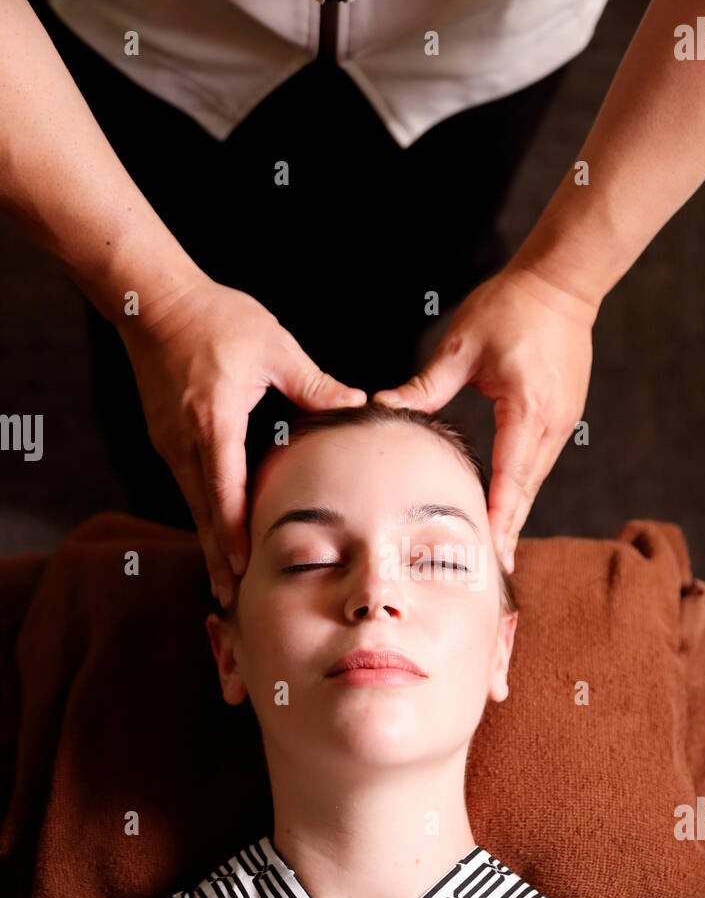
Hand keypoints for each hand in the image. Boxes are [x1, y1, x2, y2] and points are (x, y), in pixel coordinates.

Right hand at [117, 273, 366, 602]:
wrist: (154, 298)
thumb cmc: (214, 317)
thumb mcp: (274, 345)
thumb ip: (314, 383)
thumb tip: (356, 403)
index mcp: (213, 422)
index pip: (223, 490)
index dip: (234, 534)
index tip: (243, 569)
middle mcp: (184, 441)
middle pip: (203, 513)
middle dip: (218, 558)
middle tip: (231, 599)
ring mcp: (170, 442)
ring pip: (194, 504)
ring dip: (210, 542)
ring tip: (225, 580)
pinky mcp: (166, 438)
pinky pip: (190, 485)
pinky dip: (205, 515)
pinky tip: (219, 534)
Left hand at [371, 263, 597, 571]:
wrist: (563, 281)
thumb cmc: (512, 305)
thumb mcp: (463, 342)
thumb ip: (426, 384)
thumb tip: (384, 406)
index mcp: (527, 409)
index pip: (510, 477)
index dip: (499, 518)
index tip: (490, 553)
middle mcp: (550, 423)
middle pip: (526, 491)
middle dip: (509, 532)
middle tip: (494, 574)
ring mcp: (561, 421)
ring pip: (533, 480)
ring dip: (516, 514)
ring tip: (497, 552)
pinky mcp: (561, 415)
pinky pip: (537, 462)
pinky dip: (521, 490)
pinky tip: (506, 509)